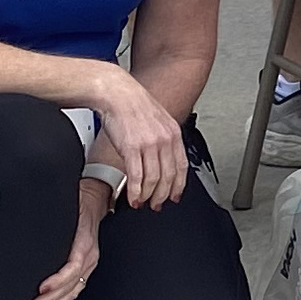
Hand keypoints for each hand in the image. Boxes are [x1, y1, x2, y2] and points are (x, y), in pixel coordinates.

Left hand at [29, 182, 110, 299]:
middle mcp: (89, 255)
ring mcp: (89, 262)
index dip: (58, 280)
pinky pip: (76, 287)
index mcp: (85, 241)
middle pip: (73, 284)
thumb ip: (52, 220)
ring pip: (75, 289)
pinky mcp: (86, 266)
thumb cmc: (79, 202)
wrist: (96, 198)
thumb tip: (28, 224)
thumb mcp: (65, 207)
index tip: (42, 289)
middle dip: (53, 299)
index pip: (73, 267)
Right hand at [91, 72, 187, 205]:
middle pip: (169, 176)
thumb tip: (164, 158)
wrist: (118, 94)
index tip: (175, 196)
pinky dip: (135, 191)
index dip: (179, 185)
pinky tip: (133, 198)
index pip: (182, 166)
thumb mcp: (159, 120)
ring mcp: (149, 144)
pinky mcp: (131, 148)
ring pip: (154, 180)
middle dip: (163, 195)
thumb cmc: (135, 106)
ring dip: (148, 196)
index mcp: (174, 133)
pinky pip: (137, 177)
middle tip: (156, 205)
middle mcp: (165, 140)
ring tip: (142, 203)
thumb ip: (164, 139)